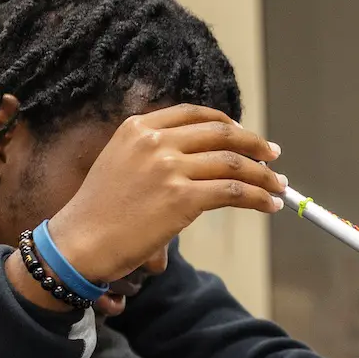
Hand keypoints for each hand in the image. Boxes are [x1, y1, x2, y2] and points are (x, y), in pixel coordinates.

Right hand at [48, 104, 285, 281]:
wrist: (79, 243)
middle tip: (273, 156)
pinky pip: (233, 192)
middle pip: (221, 133)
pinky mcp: (182, 198)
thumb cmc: (99, 212)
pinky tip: (269, 205)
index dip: (228, 123)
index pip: (196, 115)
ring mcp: (170, 168)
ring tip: (279, 186)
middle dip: (254, 144)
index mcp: (139, 127)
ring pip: (233, 163)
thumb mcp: (119, 163)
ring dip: (263, 175)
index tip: (245, 135)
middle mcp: (155, 141)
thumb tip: (201, 161)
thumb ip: (154, 153)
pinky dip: (258, 197)